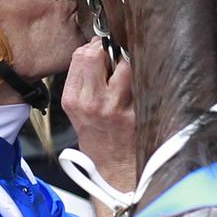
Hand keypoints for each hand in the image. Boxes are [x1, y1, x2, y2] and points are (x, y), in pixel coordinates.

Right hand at [62, 37, 135, 192]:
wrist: (112, 168)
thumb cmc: (96, 137)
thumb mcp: (78, 109)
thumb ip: (83, 79)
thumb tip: (96, 48)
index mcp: (73, 99)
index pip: (80, 55)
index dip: (94, 47)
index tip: (103, 49)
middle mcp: (91, 101)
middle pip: (97, 54)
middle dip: (109, 49)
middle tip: (116, 56)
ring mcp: (114, 107)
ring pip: (124, 64)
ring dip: (129, 63)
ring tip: (129, 73)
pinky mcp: (135, 113)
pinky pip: (141, 82)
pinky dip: (143, 78)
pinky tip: (141, 86)